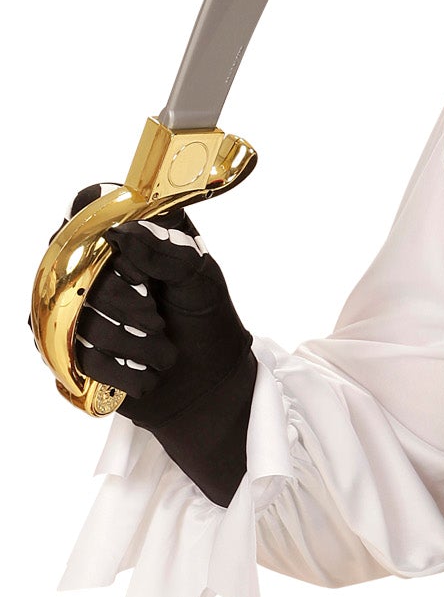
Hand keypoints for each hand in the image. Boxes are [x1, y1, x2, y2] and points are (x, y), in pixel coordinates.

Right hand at [65, 186, 254, 505]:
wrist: (212, 382)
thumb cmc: (208, 319)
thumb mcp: (201, 278)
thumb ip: (166, 252)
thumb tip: (120, 233)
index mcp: (127, 241)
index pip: (87, 215)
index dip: (105, 239)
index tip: (138, 272)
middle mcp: (95, 271)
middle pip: (78, 273)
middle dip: (124, 303)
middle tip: (156, 320)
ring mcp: (80, 313)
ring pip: (79, 320)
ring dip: (131, 343)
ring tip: (165, 353)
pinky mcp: (77, 354)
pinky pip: (81, 359)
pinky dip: (123, 372)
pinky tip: (149, 377)